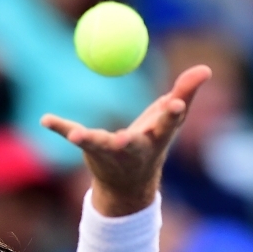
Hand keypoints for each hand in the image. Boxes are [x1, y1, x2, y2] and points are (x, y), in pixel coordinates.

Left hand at [40, 65, 212, 215]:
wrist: (127, 183)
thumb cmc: (151, 143)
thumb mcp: (169, 120)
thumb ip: (186, 93)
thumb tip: (206, 68)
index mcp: (156, 139)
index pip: (167, 124)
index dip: (172, 113)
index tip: (177, 103)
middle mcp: (132, 149)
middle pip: (131, 143)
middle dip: (128, 141)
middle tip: (122, 139)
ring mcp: (109, 152)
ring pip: (99, 145)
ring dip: (87, 140)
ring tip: (75, 135)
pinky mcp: (90, 151)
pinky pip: (73, 135)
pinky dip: (60, 126)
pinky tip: (46, 120)